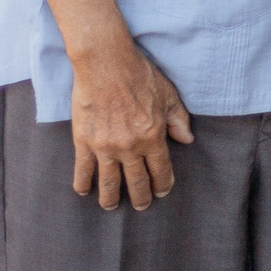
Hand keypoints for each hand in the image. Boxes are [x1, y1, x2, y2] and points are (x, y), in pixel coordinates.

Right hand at [67, 42, 192, 209]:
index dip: (162, 183)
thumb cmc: (140, 76)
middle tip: (141, 206)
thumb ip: (178, 120)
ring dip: (111, 198)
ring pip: (109, 182)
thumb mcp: (168, 95)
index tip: (162, 192)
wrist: (107, 64)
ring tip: (112, 206)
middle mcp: (129, 147)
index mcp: (152, 136)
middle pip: (136, 181)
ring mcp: (105, 147)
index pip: (160, 169)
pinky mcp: (83, 142)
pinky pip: (83, 169)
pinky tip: (84, 191)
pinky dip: (83, 183)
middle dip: (140, 197)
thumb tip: (187, 140)